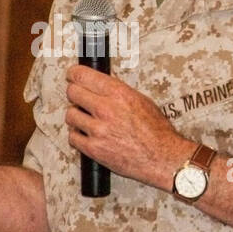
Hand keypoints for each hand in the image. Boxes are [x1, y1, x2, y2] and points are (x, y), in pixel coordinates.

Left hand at [64, 64, 193, 188]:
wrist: (162, 157)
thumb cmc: (157, 131)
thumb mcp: (141, 100)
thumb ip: (117, 92)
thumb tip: (99, 85)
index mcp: (118, 93)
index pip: (83, 75)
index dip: (74, 74)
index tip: (72, 75)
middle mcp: (106, 109)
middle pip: (72, 93)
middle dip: (75, 94)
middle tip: (79, 98)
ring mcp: (98, 130)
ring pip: (70, 115)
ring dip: (77, 116)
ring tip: (86, 120)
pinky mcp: (94, 149)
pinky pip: (73, 137)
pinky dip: (78, 136)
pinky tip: (87, 135)